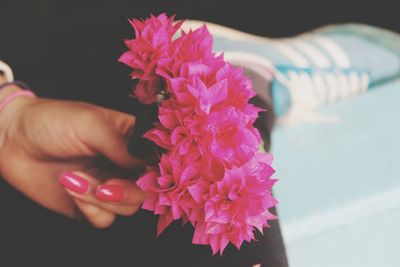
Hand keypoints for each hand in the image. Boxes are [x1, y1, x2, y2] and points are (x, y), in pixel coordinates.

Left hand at [0, 86, 145, 227]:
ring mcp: (109, 186)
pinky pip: (105, 219)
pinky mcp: (90, 205)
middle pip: (147, 190)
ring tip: (75, 178)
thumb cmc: (53, 121)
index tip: (146, 174)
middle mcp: (124, 165)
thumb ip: (123, 145)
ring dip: (100, 198)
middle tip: (105, 185)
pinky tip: (71, 187)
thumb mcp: (91, 124)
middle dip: (126, 192)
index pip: (159, 160)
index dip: (158, 171)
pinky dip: (89, 208)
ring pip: (128, 207)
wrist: (12, 140)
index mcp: (132, 141)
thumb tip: (147, 164)